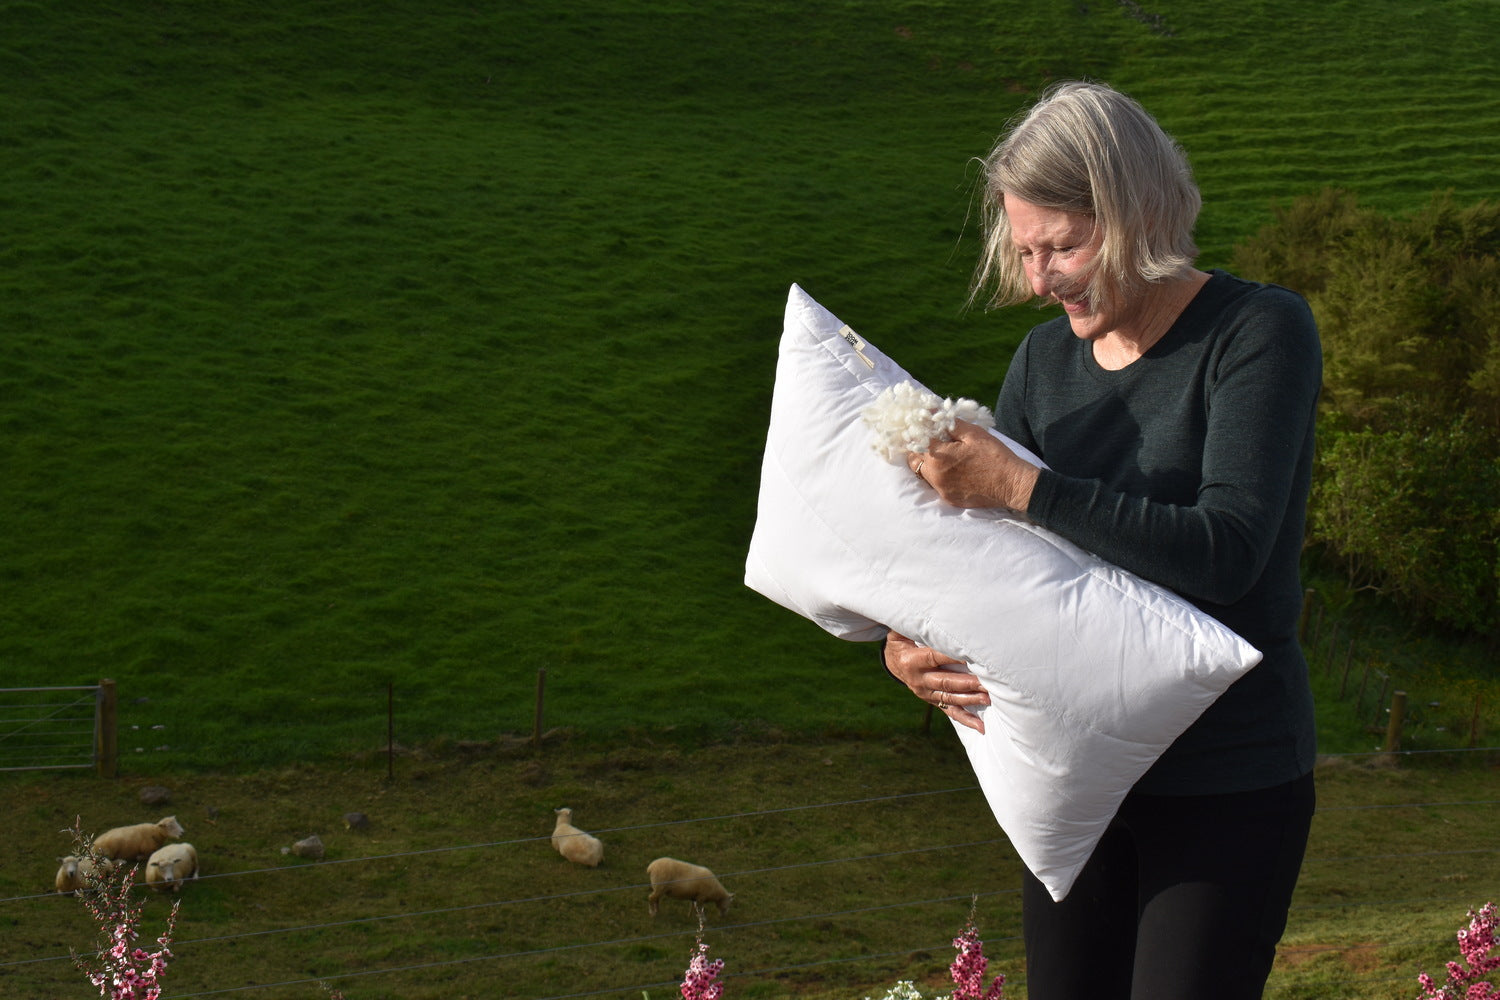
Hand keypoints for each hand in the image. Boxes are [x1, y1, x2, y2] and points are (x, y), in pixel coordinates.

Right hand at [882, 630, 988, 733]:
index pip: (935, 657)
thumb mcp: (901, 631)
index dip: (953, 657)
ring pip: (950, 698)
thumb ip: (914, 624)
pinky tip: (981, 727)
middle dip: (968, 683)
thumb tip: (927, 611)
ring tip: (989, 699)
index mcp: (912, 661)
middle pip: (946, 682)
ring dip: (970, 699)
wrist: (892, 661)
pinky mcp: (932, 700)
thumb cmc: (902, 640)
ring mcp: (925, 693)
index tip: (971, 655)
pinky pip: (950, 711)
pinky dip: (966, 720)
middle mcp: (918, 680)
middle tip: (987, 682)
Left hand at [907, 419, 1038, 510]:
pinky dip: (940, 476)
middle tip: (935, 440)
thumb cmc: (994, 455)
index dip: (922, 430)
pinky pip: (937, 485)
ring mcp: (942, 490)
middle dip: (921, 448)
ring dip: (929, 463)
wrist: (1012, 484)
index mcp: (937, 457)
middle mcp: (935, 476)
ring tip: (946, 455)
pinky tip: (955, 470)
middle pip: (915, 459)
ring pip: (924, 474)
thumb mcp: (973, 433)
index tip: (928, 426)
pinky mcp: (950, 499)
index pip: (917, 440)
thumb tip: (930, 411)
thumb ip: (948, 423)